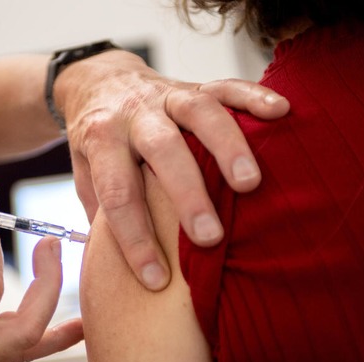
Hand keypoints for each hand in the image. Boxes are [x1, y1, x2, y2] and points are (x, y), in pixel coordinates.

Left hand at [56, 49, 289, 290]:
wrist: (99, 80)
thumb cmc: (95, 138)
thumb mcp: (83, 170)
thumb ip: (98, 206)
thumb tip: (117, 262)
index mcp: (101, 139)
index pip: (117, 193)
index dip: (135, 239)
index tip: (156, 279)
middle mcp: (134, 114)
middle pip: (162, 150)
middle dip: (187, 194)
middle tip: (209, 237)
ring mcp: (167, 96)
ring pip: (199, 113)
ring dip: (227, 147)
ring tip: (249, 184)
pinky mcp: (194, 84)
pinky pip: (226, 86)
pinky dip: (254, 96)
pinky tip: (280, 112)